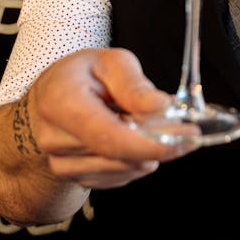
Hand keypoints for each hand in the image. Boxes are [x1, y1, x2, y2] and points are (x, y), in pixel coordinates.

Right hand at [28, 47, 198, 188]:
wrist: (52, 97)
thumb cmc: (82, 75)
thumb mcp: (110, 62)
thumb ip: (135, 84)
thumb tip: (160, 106)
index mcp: (61, 102)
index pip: (107, 136)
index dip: (148, 143)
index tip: (184, 138)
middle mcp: (54, 138)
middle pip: (119, 155)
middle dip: (160, 143)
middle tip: (187, 129)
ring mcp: (61, 163)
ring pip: (124, 170)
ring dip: (150, 152)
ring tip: (153, 126)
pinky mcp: (73, 178)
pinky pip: (119, 177)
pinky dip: (136, 161)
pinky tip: (134, 139)